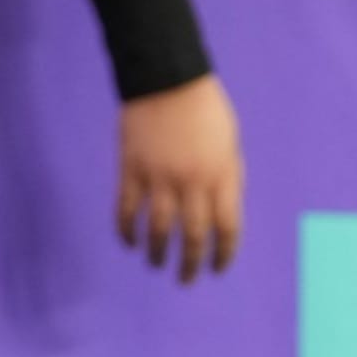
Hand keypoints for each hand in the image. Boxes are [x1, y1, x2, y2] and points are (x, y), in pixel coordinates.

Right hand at [117, 74, 244, 283]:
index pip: (227, 228)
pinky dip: (127, 231)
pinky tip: (130, 243)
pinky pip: (127, 210)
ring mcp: (160, 177)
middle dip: (189, 265)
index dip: (223, 255)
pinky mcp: (132, 170)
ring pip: (159, 230)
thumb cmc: (204, 110)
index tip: (217, 269)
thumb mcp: (229, 145)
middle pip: (193, 237)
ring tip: (156, 264)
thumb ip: (226, 181)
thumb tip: (220, 219)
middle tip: (185, 281)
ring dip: (158, 253)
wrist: (166, 75)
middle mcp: (193, 181)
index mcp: (221, 175)